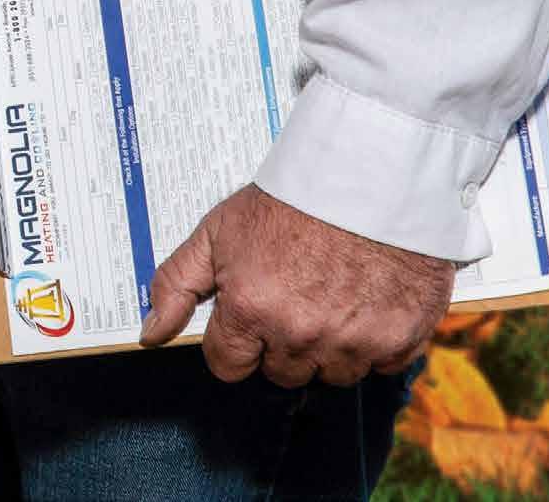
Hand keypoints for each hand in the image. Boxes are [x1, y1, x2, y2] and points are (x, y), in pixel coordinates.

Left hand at [140, 183, 456, 387]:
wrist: (366, 175)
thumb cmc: (289, 199)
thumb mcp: (216, 230)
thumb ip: (177, 284)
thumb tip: (150, 332)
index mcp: (251, 309)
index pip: (228, 365)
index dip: (233, 341)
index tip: (246, 315)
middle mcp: (300, 335)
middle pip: (280, 372)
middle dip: (279, 341)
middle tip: (291, 294)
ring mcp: (352, 343)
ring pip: (331, 374)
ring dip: (327, 346)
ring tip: (329, 293)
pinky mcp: (398, 342)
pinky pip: (378, 366)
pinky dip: (373, 341)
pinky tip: (364, 299)